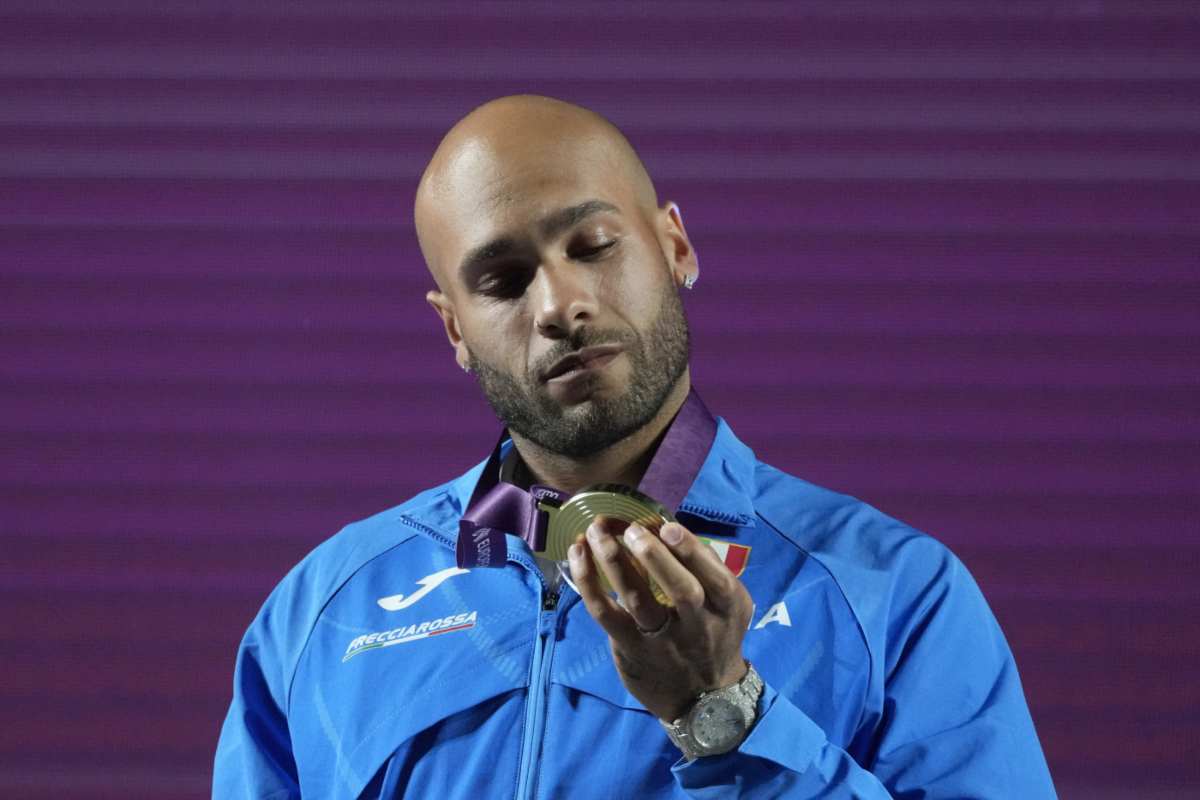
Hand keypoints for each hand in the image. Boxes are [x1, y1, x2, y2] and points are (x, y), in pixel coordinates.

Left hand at [567, 516, 753, 721]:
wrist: (704, 701)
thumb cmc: (714, 636)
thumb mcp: (730, 607)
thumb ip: (709, 570)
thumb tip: (669, 528)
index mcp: (728, 608)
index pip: (715, 577)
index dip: (691, 551)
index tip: (666, 527)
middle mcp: (698, 626)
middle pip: (681, 591)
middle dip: (655, 556)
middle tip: (631, 529)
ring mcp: (661, 641)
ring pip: (637, 601)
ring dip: (614, 562)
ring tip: (597, 532)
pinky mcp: (630, 648)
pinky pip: (604, 614)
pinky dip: (588, 582)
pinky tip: (578, 555)